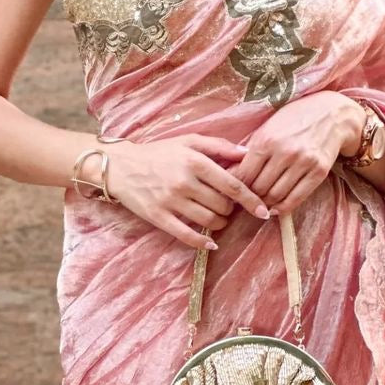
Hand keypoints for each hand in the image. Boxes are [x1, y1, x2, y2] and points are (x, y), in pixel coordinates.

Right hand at [105, 134, 271, 251]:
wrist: (121, 166)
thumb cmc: (159, 152)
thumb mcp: (188, 141)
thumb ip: (218, 145)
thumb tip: (247, 153)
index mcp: (195, 161)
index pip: (232, 185)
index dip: (251, 200)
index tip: (263, 211)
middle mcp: (184, 181)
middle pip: (223, 205)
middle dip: (231, 209)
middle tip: (228, 206)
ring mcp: (171, 201)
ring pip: (208, 221)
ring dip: (220, 223)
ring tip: (218, 218)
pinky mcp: (158, 217)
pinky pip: (186, 235)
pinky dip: (202, 241)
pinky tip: (211, 242)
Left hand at [230, 92, 365, 216]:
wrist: (332, 114)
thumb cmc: (295, 118)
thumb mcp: (269, 126)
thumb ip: (252, 149)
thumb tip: (232, 173)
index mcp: (267, 139)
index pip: (244, 175)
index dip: (238, 186)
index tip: (236, 190)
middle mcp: (285, 152)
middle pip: (259, 188)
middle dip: (251, 196)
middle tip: (249, 199)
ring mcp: (304, 163)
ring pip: (276, 196)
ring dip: (266, 203)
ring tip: (262, 203)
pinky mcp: (319, 172)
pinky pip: (296, 198)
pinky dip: (283, 207)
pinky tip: (277, 207)